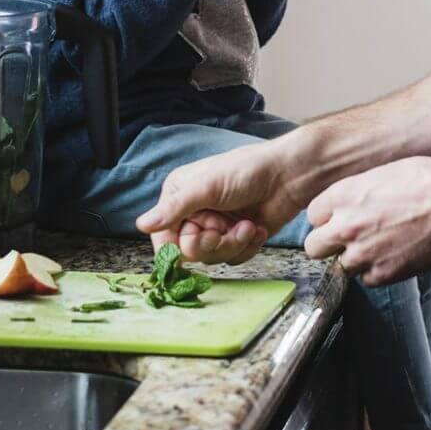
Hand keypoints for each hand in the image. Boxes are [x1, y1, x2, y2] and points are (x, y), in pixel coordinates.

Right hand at [135, 139, 305, 263]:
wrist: (289, 175)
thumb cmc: (247, 171)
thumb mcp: (207, 186)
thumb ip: (175, 208)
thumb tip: (141, 224)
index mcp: (180, 196)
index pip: (164, 237)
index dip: (179, 246)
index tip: (196, 238)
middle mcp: (195, 213)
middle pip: (189, 252)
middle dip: (211, 244)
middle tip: (224, 229)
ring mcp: (218, 226)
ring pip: (213, 258)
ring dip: (233, 243)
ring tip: (247, 225)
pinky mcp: (239, 237)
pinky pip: (234, 258)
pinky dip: (247, 246)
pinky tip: (258, 228)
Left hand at [304, 157, 430, 286]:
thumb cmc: (424, 180)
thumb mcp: (380, 174)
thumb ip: (356, 194)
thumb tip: (348, 205)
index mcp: (343, 196)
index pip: (313, 216)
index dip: (327, 218)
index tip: (338, 218)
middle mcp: (346, 226)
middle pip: (314, 247)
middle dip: (328, 244)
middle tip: (348, 239)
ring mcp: (362, 253)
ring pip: (341, 266)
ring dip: (356, 258)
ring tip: (381, 244)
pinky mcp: (381, 274)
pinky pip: (367, 279)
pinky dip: (377, 270)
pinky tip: (395, 254)